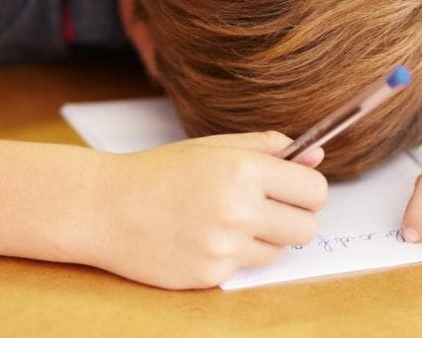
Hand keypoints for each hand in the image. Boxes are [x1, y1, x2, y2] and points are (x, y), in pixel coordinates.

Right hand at [78, 131, 327, 289]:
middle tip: (268, 208)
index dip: (308, 189)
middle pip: (307, 227)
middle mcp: (238, 209)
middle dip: (294, 217)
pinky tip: (205, 237)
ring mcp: (224, 246)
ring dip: (265, 238)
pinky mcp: (210, 274)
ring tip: (228, 221)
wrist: (105, 207)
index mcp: (244, 169)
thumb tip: (317, 154)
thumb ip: (269, 148)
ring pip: (280, 250)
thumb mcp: (215, 147)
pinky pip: (247, 267)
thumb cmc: (161, 172)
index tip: (295, 189)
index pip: (315, 190)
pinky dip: (235, 255)